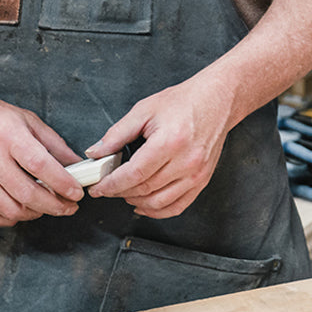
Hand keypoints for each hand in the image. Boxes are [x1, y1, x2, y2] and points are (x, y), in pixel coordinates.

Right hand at [0, 89, 84, 227]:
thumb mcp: (25, 118)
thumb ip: (52, 142)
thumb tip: (74, 162)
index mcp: (9, 136)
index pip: (42, 166)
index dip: (63, 183)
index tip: (77, 192)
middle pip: (28, 194)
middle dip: (55, 206)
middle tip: (69, 207)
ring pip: (11, 210)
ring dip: (35, 214)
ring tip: (47, 208)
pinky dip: (11, 219)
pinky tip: (22, 212)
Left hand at [84, 79, 233, 218]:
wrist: (216, 100)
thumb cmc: (182, 102)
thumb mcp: (144, 110)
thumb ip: (117, 134)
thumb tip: (96, 153)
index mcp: (169, 142)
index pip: (134, 174)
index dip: (112, 184)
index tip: (98, 187)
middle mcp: (185, 162)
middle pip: (144, 189)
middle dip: (120, 192)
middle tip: (106, 187)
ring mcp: (196, 175)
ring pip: (159, 203)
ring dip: (136, 202)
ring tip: (123, 193)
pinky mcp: (202, 181)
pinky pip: (177, 206)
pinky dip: (157, 210)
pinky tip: (144, 204)